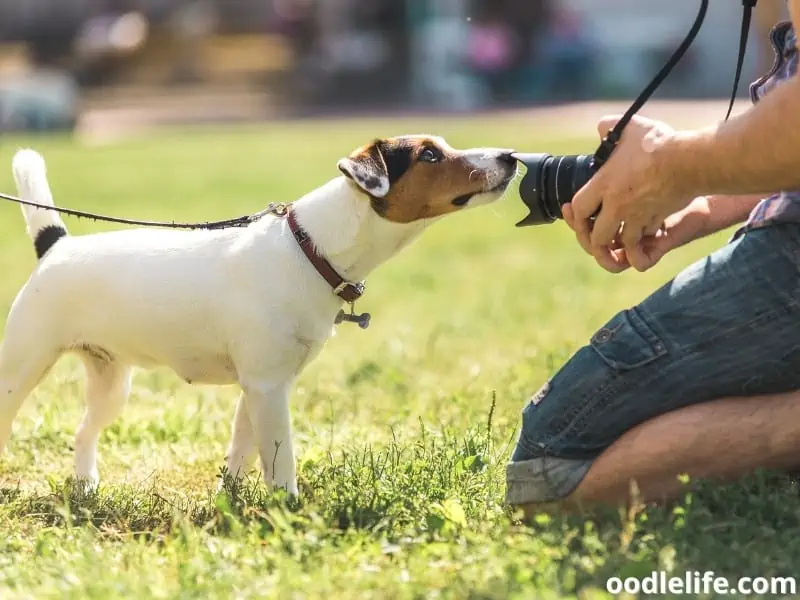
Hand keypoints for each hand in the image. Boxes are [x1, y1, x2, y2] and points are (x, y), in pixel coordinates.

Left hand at [566, 114, 694, 270]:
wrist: (690, 160)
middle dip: (594, 241)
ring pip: (621, 244)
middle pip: (596, 238)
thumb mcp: (630, 127)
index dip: (574, 215)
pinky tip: (643, 232)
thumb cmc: (659, 143)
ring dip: (619, 245)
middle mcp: (617, 206)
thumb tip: (601, 128)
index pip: (578, 209)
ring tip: (618, 241)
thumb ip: (609, 126)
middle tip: (596, 235)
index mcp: (604, 184)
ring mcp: (637, 216)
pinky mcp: (656, 219)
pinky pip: (646, 238)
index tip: (576, 212)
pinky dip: (643, 239)